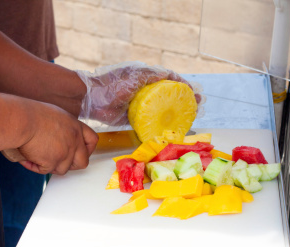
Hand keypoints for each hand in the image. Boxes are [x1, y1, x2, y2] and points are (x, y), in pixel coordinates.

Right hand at [13, 102, 97, 174]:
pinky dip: (35, 167)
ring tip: (37, 156)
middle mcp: (74, 141)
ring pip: (62, 169)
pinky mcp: (52, 162)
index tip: (80, 151)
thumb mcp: (56, 116)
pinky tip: (27, 159)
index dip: (87, 149)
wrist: (22, 121)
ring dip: (50, 166)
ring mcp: (65, 153)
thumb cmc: (31, 114)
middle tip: (58, 160)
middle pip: (82, 162)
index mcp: (76, 127)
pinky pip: (45, 171)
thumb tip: (60, 137)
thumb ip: (64, 128)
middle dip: (71, 164)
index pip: (92, 141)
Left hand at [75, 61, 202, 125]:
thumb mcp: (133, 77)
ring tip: (190, 116)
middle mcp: (145, 92)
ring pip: (162, 109)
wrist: (92, 100)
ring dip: (176, 113)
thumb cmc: (111, 85)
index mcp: (146, 79)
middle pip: (169, 96)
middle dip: (184, 100)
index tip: (194, 92)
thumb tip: (168, 75)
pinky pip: (150, 121)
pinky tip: (171, 128)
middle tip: (197, 106)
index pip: (170, 80)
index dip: (183, 86)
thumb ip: (150, 75)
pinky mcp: (134, 118)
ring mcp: (140, 105)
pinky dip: (161, 124)